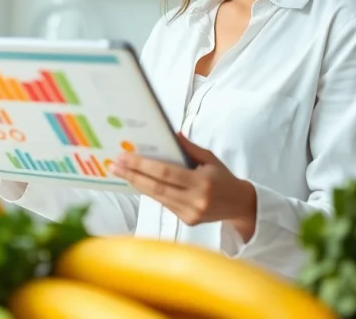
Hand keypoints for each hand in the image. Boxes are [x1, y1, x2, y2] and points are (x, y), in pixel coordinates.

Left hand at [110, 132, 256, 237]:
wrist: (240, 205)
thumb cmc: (224, 178)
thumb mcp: (210, 158)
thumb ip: (189, 148)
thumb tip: (170, 134)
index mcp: (202, 182)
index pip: (166, 173)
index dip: (143, 165)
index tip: (125, 157)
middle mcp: (195, 200)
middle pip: (156, 187)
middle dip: (133, 175)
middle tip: (114, 165)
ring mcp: (190, 213)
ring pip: (157, 197)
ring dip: (137, 184)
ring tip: (121, 172)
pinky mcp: (187, 221)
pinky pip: (164, 204)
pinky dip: (150, 192)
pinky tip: (137, 182)